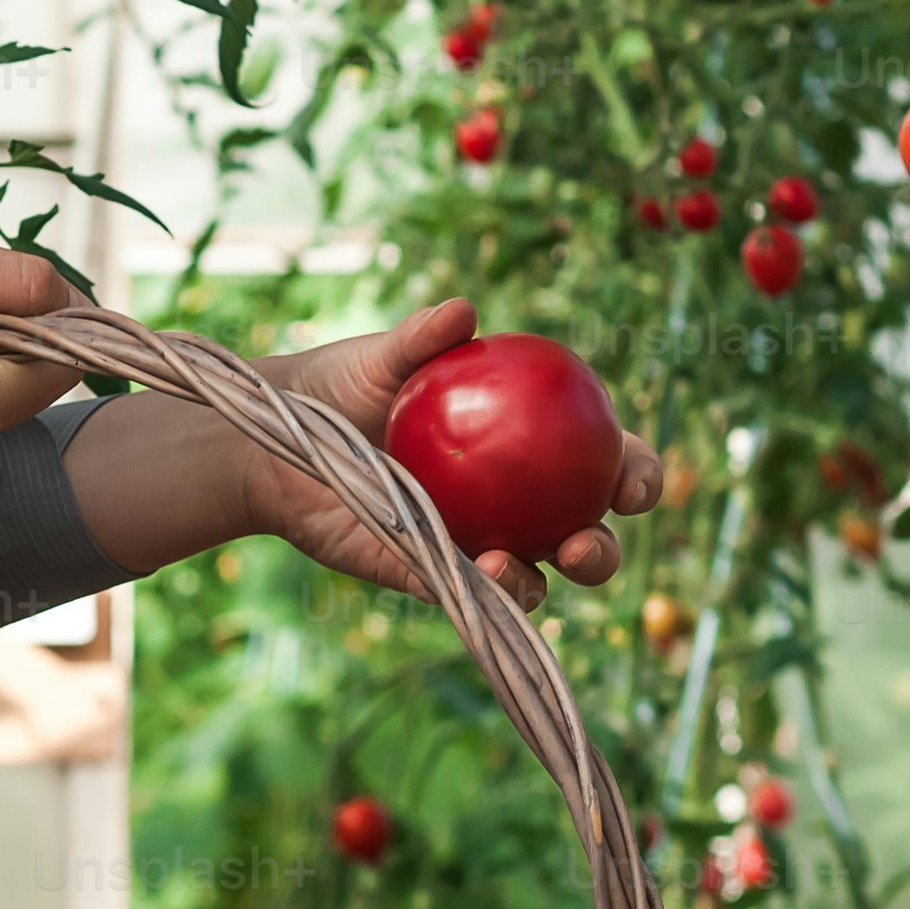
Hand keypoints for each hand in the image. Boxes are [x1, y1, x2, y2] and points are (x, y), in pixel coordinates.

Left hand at [237, 296, 659, 611]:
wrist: (276, 440)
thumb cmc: (339, 387)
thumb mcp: (381, 357)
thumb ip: (422, 338)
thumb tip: (462, 312)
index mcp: (526, 448)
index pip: (600, 463)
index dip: (633, 473)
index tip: (632, 476)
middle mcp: (510, 506)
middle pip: (581, 536)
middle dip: (601, 549)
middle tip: (587, 538)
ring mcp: (472, 547)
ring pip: (533, 581)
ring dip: (545, 581)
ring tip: (527, 562)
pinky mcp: (426, 577)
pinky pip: (467, 596)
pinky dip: (483, 592)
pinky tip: (479, 570)